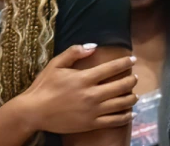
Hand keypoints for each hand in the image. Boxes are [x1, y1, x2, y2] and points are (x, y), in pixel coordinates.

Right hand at [14, 44, 137, 133]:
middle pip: (120, 86)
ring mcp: (93, 110)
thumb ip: (74, 52)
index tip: (133, 60)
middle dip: (131, 81)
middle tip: (134, 78)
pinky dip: (126, 117)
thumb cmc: (44, 86)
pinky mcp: (91, 123)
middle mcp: (92, 94)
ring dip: (131, 98)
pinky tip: (131, 114)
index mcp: (84, 78)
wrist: (34, 111)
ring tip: (135, 95)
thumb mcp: (55, 64)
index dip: (125, 63)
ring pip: (121, 104)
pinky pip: (114, 121)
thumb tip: (93, 46)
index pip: (111, 68)